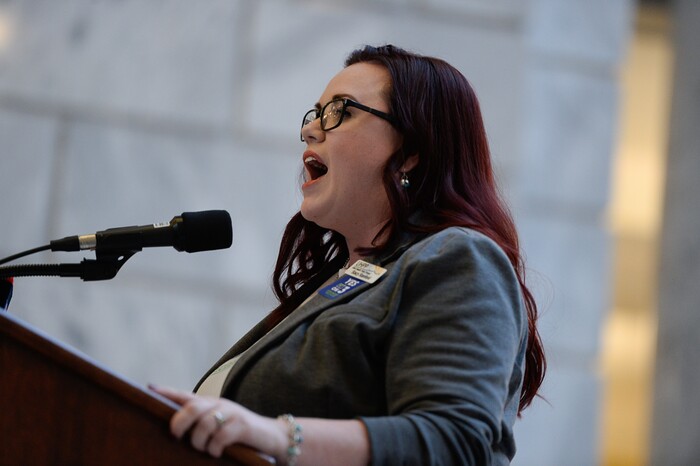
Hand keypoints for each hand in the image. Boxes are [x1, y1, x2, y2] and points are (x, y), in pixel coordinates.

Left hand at [149, 385, 284, 458]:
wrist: (272, 437)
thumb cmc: (239, 435)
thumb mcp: (218, 426)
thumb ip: (200, 424)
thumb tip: (173, 431)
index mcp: (210, 404)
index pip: (184, 395)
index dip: (167, 391)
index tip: (149, 387)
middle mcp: (219, 404)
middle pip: (192, 407)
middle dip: (179, 422)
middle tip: (176, 436)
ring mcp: (232, 413)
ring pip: (205, 423)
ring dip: (199, 441)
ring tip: (204, 449)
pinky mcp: (243, 425)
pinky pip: (221, 435)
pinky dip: (215, 447)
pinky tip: (217, 452)